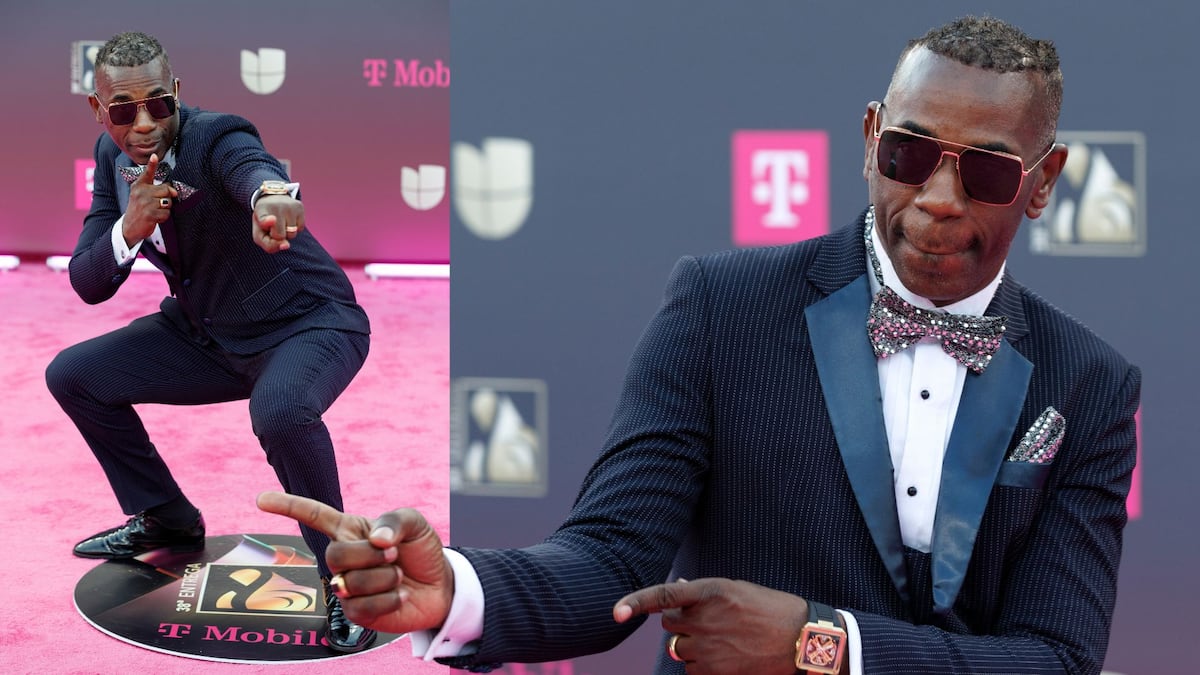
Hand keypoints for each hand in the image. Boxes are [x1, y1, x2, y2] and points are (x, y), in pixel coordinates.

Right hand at [123, 153, 177, 245]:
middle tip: (156, 204)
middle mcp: (141, 192)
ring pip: (168, 202)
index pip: (147, 173)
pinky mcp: (150, 214)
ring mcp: (145, 203)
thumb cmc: (140, 209)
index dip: (152, 164)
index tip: (154, 156)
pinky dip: (164, 217)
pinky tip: (154, 218)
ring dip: (165, 209)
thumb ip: (158, 190)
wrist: (129, 227)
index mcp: (138, 186)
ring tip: (154, 211)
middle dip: (166, 198)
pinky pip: (167, 213)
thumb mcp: (142, 196)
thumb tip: (174, 192)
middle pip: (166, 190)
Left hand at [253, 194, 304, 252]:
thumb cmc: (265, 222)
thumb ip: (269, 245)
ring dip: (287, 233)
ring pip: (292, 234)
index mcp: (260, 212)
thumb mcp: (260, 234)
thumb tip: (286, 246)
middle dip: (277, 236)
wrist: (273, 200)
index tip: (272, 219)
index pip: (264, 219)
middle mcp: (275, 206)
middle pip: (280, 235)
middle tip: (273, 226)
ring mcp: (289, 205)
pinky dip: (294, 228)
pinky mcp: (299, 206)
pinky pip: (300, 229)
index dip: (268, 221)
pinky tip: (288, 219)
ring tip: (281, 222)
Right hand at [255, 492, 453, 633]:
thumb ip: (395, 520)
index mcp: (352, 529)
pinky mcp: (356, 613)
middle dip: (368, 555)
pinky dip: (388, 600)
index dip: (288, 506)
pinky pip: (361, 607)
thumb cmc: (422, 550)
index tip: (261, 499)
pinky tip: (399, 596)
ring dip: (384, 579)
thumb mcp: (415, 523)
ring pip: (350, 583)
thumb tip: (376, 539)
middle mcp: (345, 557)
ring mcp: (348, 586)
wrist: (441, 585)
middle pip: (334, 555)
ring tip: (398, 576)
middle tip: (393, 556)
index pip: (315, 516)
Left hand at [614, 578, 807, 674]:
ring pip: (679, 649)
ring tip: (722, 640)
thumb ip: (703, 593)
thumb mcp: (736, 590)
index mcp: (711, 591)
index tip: (616, 612)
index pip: (664, 596)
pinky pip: (692, 670)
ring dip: (691, 645)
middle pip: (669, 624)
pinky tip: (726, 656)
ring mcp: (710, 646)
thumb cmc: (769, 608)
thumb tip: (676, 591)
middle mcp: (706, 618)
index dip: (636, 602)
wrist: (800, 639)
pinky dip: (702, 665)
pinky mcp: (716, 671)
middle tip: (707, 622)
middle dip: (681, 624)